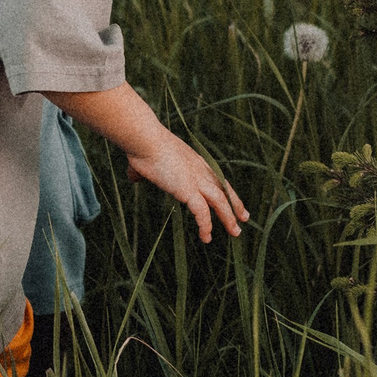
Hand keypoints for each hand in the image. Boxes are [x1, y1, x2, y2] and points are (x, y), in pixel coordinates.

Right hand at [124, 133, 247, 242]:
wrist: (144, 139)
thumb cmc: (141, 146)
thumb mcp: (144, 161)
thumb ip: (141, 171)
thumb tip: (133, 176)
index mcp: (193, 161)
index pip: (215, 177)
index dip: (225, 189)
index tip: (231, 200)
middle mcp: (200, 169)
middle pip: (224, 189)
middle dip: (235, 205)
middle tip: (243, 218)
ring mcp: (196, 179)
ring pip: (220, 202)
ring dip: (228, 218)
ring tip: (235, 232)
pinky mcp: (188, 190)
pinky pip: (202, 213)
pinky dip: (206, 226)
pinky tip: (206, 237)